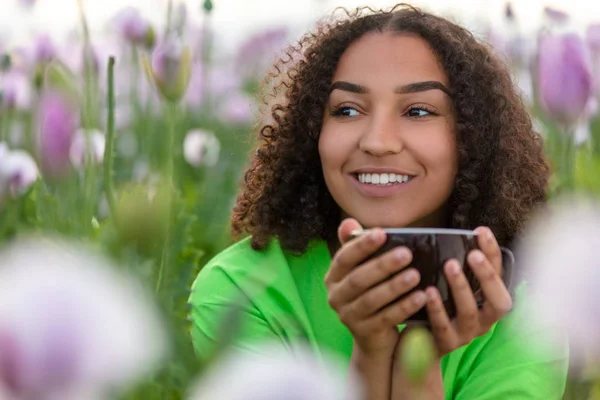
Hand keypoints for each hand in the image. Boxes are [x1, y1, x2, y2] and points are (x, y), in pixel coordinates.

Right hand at [324, 218, 427, 355]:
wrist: (374, 334)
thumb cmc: (371, 290)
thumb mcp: (363, 268)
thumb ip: (357, 246)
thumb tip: (349, 222)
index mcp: (333, 276)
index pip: (344, 258)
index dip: (361, 246)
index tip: (382, 233)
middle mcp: (335, 296)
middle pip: (358, 279)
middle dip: (382, 266)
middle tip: (407, 254)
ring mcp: (347, 317)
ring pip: (371, 300)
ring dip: (394, 287)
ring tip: (416, 275)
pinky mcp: (364, 333)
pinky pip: (385, 318)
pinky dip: (404, 307)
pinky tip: (421, 297)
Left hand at [423, 226, 512, 356]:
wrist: (415, 346)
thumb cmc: (435, 305)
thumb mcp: (448, 285)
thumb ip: (455, 265)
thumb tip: (453, 233)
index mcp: (488, 301)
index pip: (499, 275)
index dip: (493, 253)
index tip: (482, 231)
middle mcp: (484, 320)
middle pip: (499, 302)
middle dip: (487, 276)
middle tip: (473, 254)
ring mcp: (466, 334)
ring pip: (470, 313)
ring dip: (461, 287)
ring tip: (450, 265)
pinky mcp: (445, 344)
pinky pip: (443, 327)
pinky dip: (437, 308)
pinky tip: (428, 292)